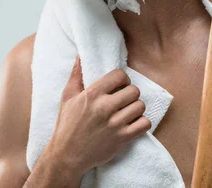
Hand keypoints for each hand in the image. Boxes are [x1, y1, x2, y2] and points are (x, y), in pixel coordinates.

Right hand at [47, 55, 150, 174]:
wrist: (67, 156)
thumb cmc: (67, 124)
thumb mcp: (68, 96)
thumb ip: (77, 74)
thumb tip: (80, 54)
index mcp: (92, 94)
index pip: (120, 75)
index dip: (122, 79)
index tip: (119, 86)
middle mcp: (104, 107)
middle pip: (134, 90)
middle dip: (130, 94)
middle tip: (123, 100)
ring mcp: (115, 124)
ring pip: (140, 106)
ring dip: (136, 108)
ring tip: (128, 111)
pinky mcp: (122, 139)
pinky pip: (145, 124)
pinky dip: (142, 123)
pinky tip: (133, 124)